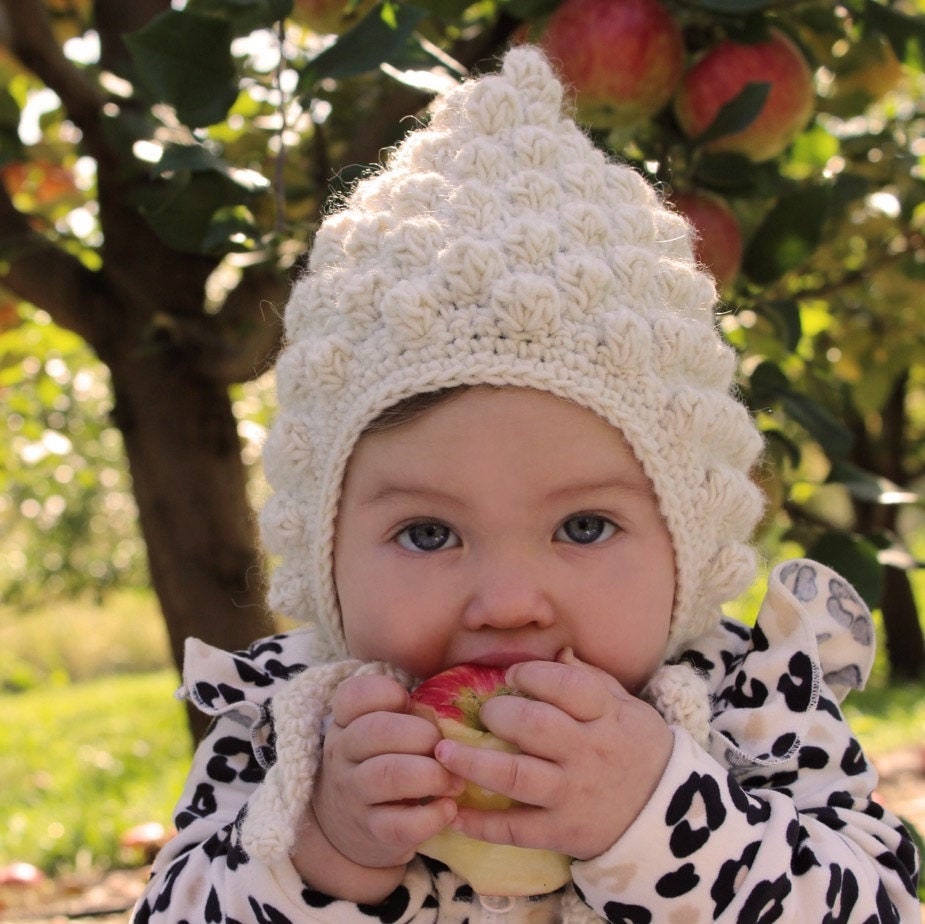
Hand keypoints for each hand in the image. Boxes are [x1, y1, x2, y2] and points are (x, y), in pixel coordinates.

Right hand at [309, 673, 465, 870]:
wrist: (349, 826)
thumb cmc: (382, 761)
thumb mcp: (383, 732)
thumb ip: (410, 713)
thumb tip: (452, 713)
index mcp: (347, 722)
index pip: (354, 694)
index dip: (386, 692)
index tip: (408, 701)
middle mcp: (344, 754)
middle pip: (376, 730)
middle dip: (422, 734)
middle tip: (445, 748)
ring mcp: (354, 795)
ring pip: (388, 775)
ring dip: (432, 774)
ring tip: (455, 781)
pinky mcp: (372, 832)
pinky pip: (401, 825)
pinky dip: (432, 816)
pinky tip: (448, 809)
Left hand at [432, 651, 672, 860]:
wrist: (669, 820)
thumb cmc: (638, 752)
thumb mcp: (628, 709)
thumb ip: (592, 679)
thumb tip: (558, 649)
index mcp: (607, 716)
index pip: (568, 686)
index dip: (534, 674)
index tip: (513, 675)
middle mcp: (588, 753)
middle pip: (535, 726)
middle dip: (499, 714)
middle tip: (485, 713)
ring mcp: (573, 795)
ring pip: (516, 776)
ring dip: (474, 764)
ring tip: (443, 753)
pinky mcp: (562, 832)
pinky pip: (516, 829)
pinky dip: (482, 824)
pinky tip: (454, 814)